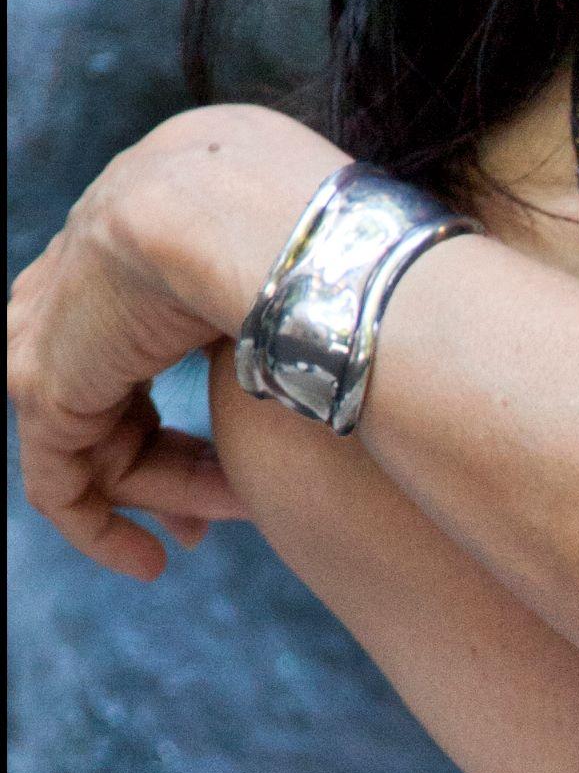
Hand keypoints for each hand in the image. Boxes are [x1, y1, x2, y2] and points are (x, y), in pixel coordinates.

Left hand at [8, 101, 331, 578]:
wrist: (257, 226)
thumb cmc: (320, 238)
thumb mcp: (314, 255)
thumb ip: (303, 292)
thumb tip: (344, 335)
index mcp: (150, 208)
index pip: (149, 318)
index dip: (194, 384)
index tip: (245, 454)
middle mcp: (87, 254)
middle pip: (111, 378)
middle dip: (163, 458)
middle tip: (212, 520)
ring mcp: (51, 319)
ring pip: (93, 432)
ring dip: (156, 494)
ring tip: (198, 544)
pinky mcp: (41, 382)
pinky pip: (55, 477)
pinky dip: (96, 528)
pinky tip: (150, 564)